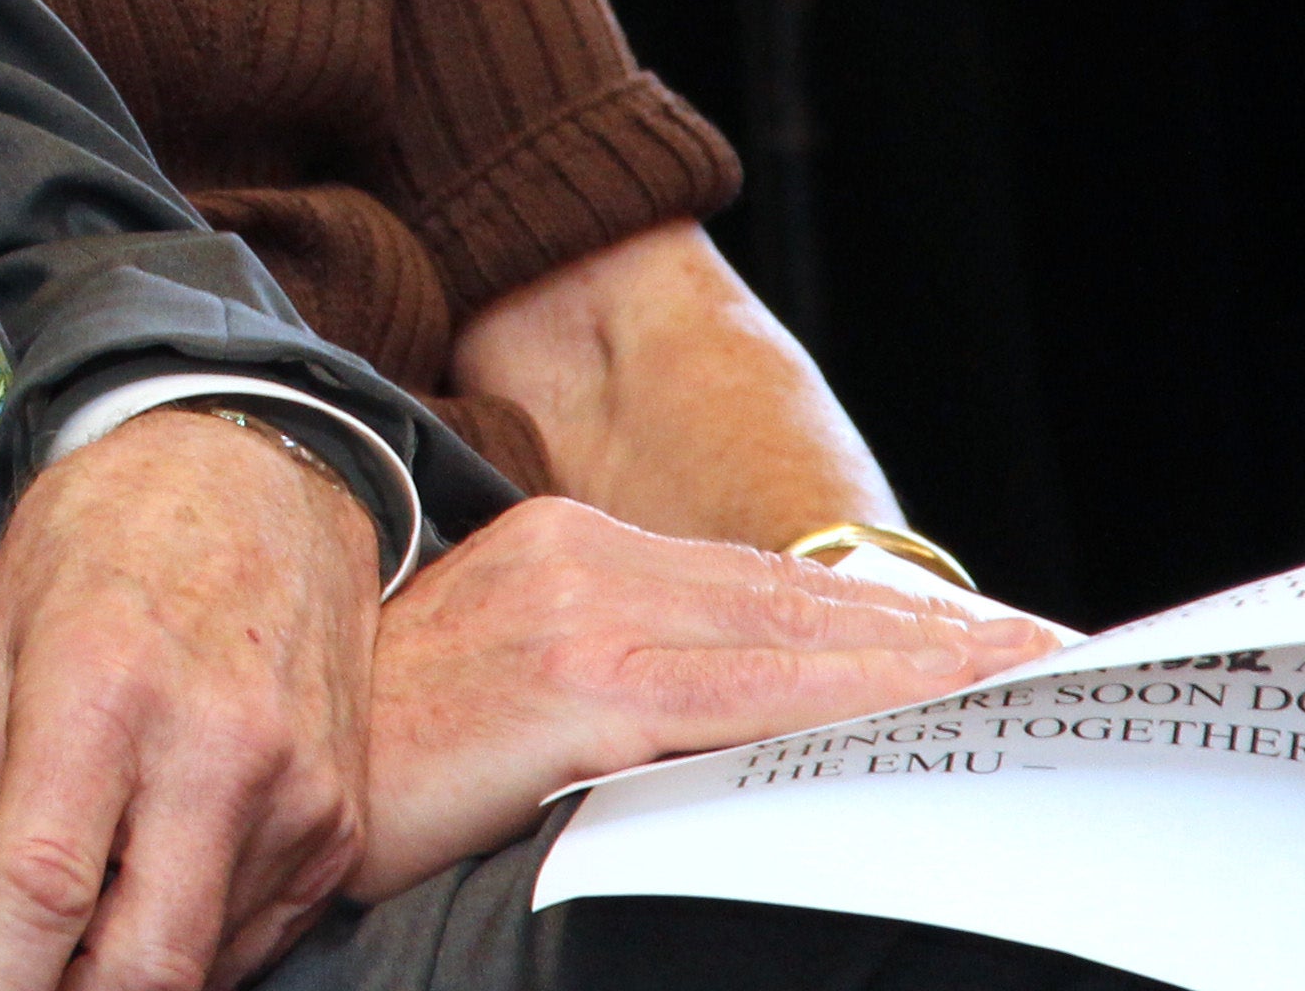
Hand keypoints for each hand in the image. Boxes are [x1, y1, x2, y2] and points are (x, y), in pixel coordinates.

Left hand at [0, 409, 380, 990]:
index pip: (41, 889)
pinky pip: (249, 945)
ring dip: (114, 976)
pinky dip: (180, 948)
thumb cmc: (104, 548)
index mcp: (105, 692)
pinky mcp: (340, 832)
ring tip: (63, 923)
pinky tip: (140, 889)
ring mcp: (297, 799)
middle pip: (140, 970)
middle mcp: (219, 753)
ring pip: (194, 972)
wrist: (265, 476)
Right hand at [350, 499, 1059, 896]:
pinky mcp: (572, 683)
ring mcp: (576, 610)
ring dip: (922, 660)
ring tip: (1025, 677)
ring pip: (789, 638)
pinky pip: (741, 698)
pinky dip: (847, 699)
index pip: (758, 588)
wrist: (253, 753)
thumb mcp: (504, 699)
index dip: (878, 617)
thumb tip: (726, 735)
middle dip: (933, 635)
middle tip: (1051, 655)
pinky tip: (921, 711)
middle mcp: (579, 556)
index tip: (981, 643)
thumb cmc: (377, 754)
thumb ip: (611, 690)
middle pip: (793, 601)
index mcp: (566, 551)